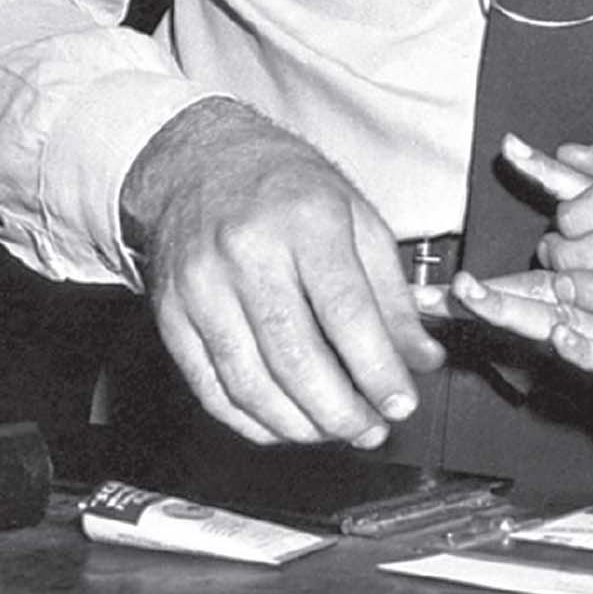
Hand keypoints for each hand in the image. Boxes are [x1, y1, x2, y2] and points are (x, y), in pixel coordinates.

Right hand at [120, 97, 444, 447]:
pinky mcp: (170, 315)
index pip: (345, 311)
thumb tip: (422, 358)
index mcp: (305, 220)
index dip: (376, 368)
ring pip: (250, 382)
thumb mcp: (357, 217)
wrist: (198, 161)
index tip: (402, 403)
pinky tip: (285, 425)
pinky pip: (210, 387)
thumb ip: (392, 293)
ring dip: (299, 424)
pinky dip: (251, 419)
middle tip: (371, 430)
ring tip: (336, 431)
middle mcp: (247, 253)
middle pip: (294, 356)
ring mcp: (201, 287)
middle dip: (340, 410)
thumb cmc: (288, 188)